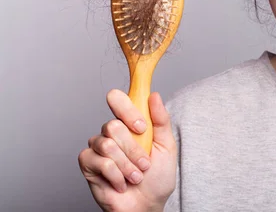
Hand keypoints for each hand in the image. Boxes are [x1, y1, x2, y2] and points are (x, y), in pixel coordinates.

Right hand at [78, 90, 176, 211]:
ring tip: (136, 176)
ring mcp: (98, 147)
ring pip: (107, 144)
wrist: (147, 205)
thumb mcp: (166, 146)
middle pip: (112, 125)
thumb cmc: (157, 176)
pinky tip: (121, 183)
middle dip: (133, 149)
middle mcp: (111, 132)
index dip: (126, 109)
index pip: (118, 100)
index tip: (141, 127)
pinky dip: (116, 175)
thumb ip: (161, 120)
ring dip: (127, 165)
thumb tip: (154, 96)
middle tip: (144, 164)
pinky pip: (99, 162)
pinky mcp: (88, 164)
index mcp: (129, 123)